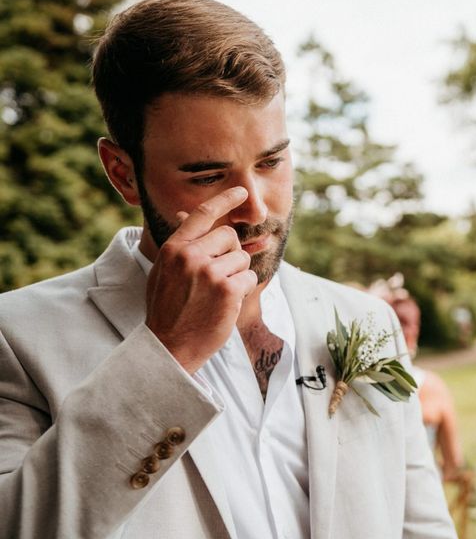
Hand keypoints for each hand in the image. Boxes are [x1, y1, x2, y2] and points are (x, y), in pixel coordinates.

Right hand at [145, 187, 258, 373]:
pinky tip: (226, 304)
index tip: (241, 191)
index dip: (225, 200)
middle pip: (229, 236)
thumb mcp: (164, 271)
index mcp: (173, 248)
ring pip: (242, 258)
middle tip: (218, 277)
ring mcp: (209, 272)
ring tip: (217, 295)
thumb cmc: (167, 310)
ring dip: (237, 275)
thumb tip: (189, 215)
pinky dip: (243, 290)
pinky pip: (249, 277)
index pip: (203, 214)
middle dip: (231, 253)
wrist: (168, 347)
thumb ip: (180, 245)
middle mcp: (190, 255)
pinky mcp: (227, 289)